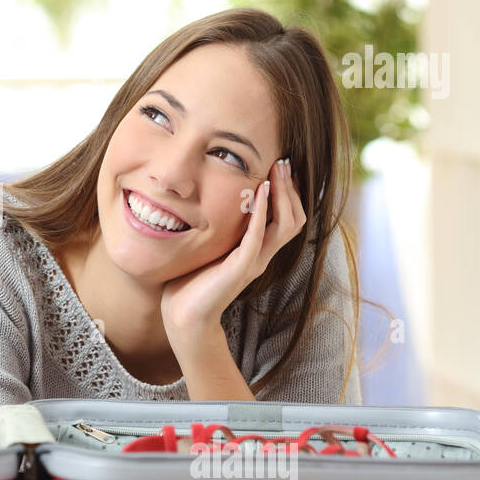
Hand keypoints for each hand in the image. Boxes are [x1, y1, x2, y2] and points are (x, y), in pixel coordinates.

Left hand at [159, 157, 306, 348]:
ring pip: (286, 225)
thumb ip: (218, 229)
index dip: (289, 193)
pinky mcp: (241, 267)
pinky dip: (263, 212)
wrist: (184, 317)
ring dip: (284, 195)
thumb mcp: (209, 249)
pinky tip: (261, 191)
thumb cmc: (191, 283)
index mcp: (257, 251)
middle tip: (284, 162)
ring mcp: (254, 262)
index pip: (288, 218)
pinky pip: (259, 236)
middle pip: (295, 219)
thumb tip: (209, 199)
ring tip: (278, 170)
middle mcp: (261, 256)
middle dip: (291, 188)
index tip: (280, 167)